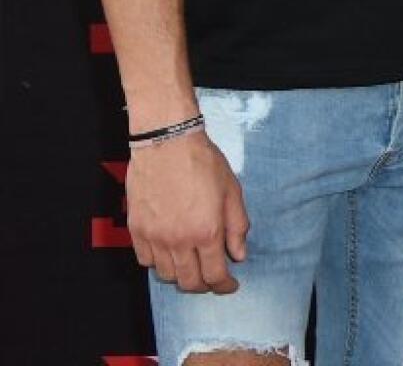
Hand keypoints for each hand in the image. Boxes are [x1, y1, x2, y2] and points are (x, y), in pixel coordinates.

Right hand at [127, 129, 250, 293]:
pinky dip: (158, 263)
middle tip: (212, 279)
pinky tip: (169, 252)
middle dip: (204, 286)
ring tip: (192, 264)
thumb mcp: (232, 192)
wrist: (167, 143)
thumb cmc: (203, 163)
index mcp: (207, 232)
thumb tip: (239, 255)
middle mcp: (178, 240)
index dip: (224, 286)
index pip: (215, 276)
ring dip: (181, 275)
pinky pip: (145, 260)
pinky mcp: (136, 230)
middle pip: (189, 282)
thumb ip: (237, 227)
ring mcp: (154, 237)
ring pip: (165, 275)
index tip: (230, 285)